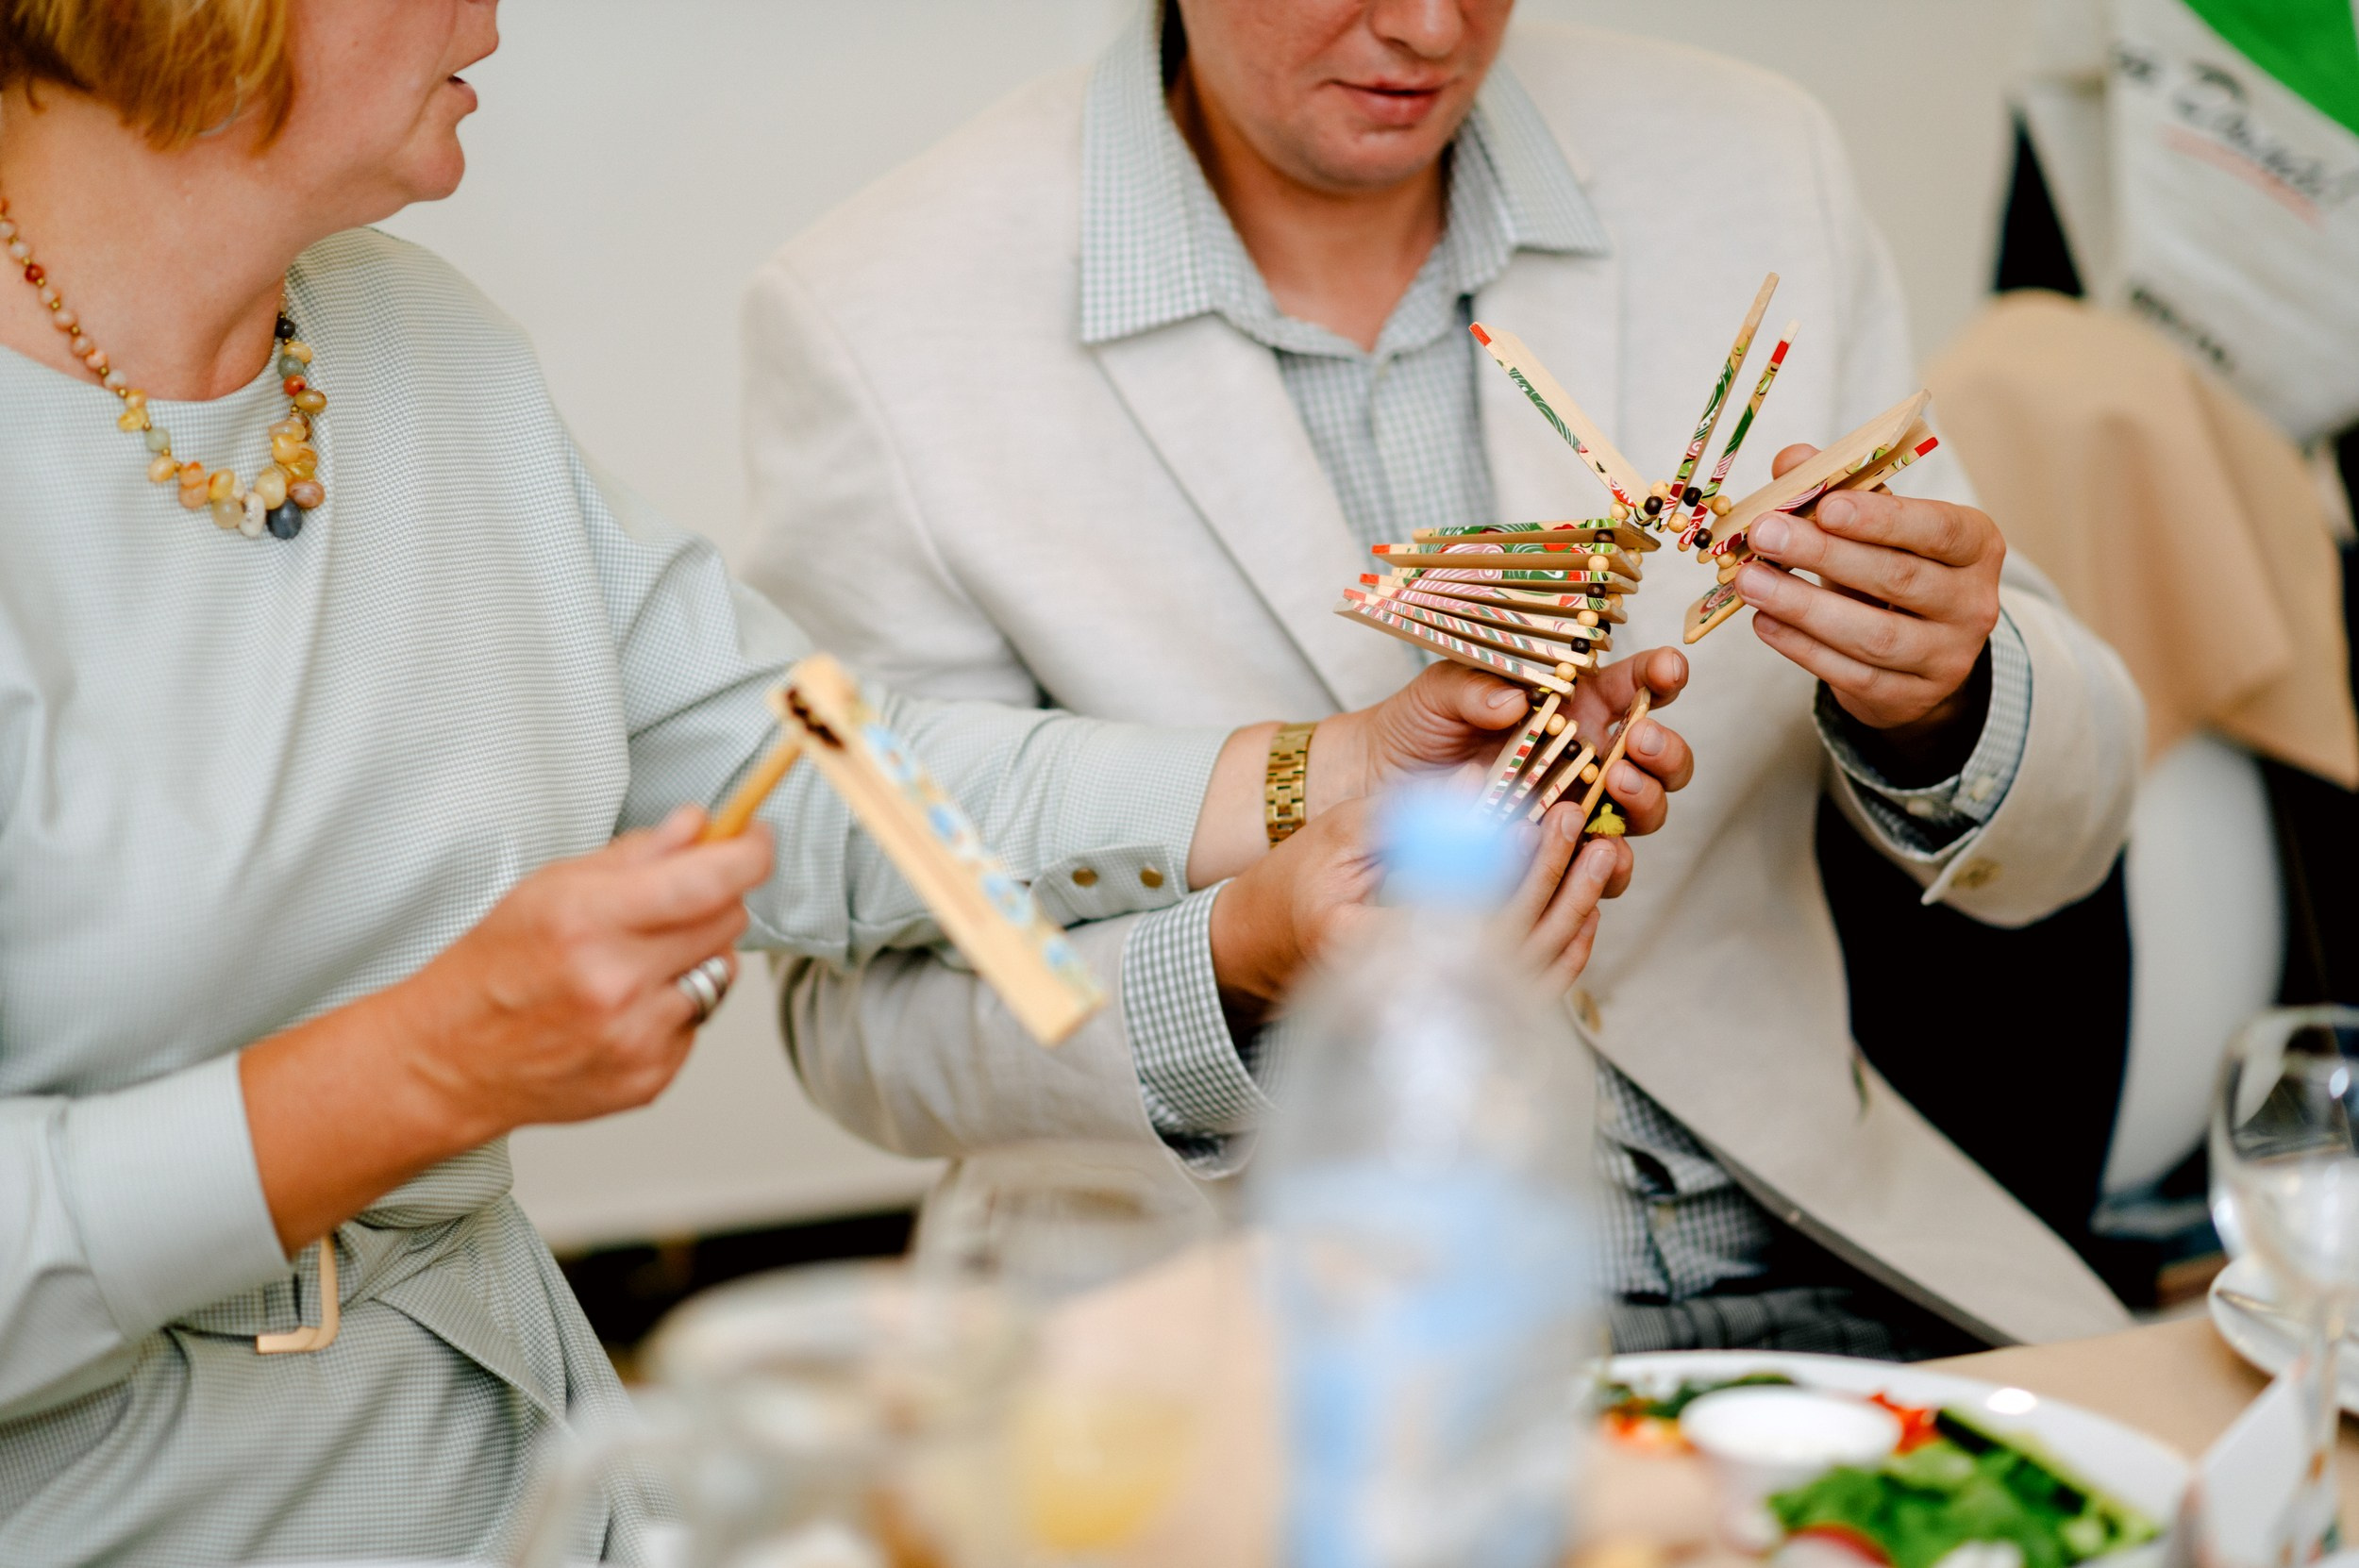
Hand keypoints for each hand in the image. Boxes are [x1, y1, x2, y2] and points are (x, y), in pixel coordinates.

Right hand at [243, 805, 774, 1252]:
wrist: (450, 1060)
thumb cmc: (495, 966)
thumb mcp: (550, 887)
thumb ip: (636, 855)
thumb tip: (700, 825)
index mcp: (589, 921)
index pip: (708, 882)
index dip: (749, 853)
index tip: (756, 838)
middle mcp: (616, 983)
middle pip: (727, 921)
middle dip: (712, 900)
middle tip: (670, 904)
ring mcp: (635, 1037)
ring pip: (722, 972)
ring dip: (695, 958)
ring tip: (635, 964)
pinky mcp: (649, 1078)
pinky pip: (698, 1023)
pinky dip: (675, 1008)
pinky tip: (624, 1009)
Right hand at [1207, 793, 1625, 1025]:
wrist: (1269, 942)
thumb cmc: (1296, 887)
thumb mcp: (1338, 835)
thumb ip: (1405, 812)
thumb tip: (1477, 785)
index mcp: (1368, 949)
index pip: (1457, 911)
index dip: (1505, 864)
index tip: (1535, 818)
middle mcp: (1410, 992)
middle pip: (1509, 943)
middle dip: (1552, 877)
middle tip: (1578, 821)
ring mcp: (1442, 1006)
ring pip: (1531, 969)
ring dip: (1573, 908)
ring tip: (1602, 853)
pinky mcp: (1463, 1005)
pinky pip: (1531, 986)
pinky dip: (1566, 944)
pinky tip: (1586, 902)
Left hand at [1309, 651, 1694, 836]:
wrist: (1377, 786)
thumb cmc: (1416, 726)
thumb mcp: (1439, 693)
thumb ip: (1474, 689)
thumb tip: (1514, 702)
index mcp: (1572, 702)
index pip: (1633, 686)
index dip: (1661, 676)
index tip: (1669, 670)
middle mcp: (1587, 756)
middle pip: (1657, 757)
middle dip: (1664, 749)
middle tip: (1639, 740)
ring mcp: (1577, 809)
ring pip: (1644, 811)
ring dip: (1645, 798)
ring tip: (1614, 782)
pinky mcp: (1557, 855)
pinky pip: (1603, 869)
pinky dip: (1611, 862)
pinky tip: (1599, 849)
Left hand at [1737, 444, 2003, 755]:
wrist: (1917, 657)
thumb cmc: (1892, 572)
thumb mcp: (1874, 529)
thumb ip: (1836, 490)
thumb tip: (1791, 460)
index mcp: (1975, 545)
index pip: (1938, 529)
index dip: (1881, 519)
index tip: (1826, 507)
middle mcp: (1973, 602)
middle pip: (1899, 579)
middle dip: (1825, 556)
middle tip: (1764, 535)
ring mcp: (1947, 656)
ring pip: (1874, 635)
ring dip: (1803, 606)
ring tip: (1751, 582)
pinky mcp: (1911, 698)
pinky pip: (1852, 674)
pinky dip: (1802, 648)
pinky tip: (1764, 622)